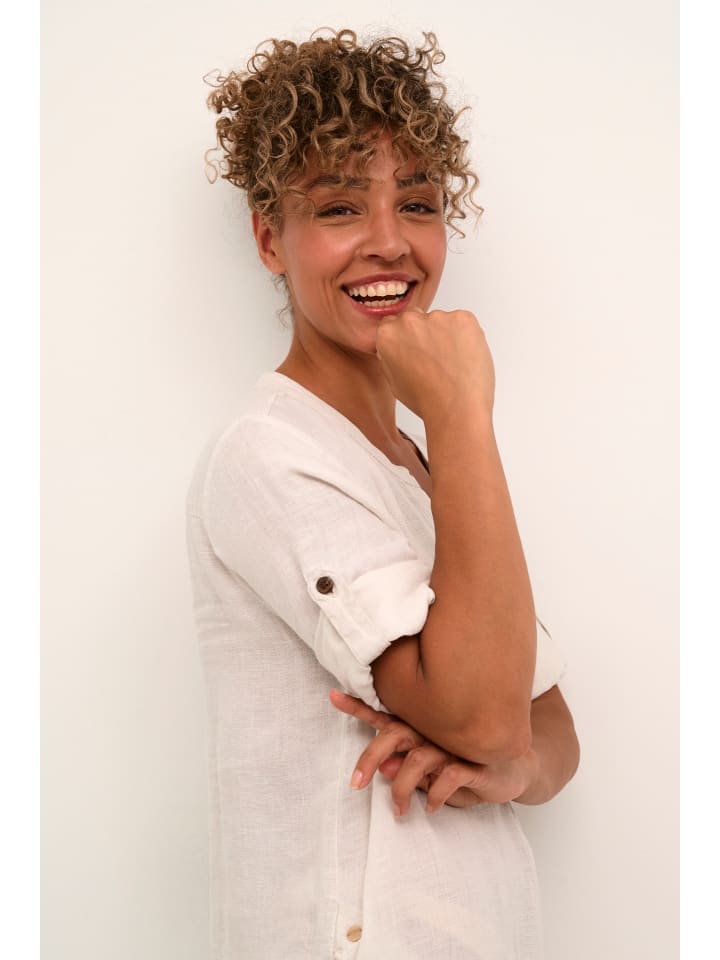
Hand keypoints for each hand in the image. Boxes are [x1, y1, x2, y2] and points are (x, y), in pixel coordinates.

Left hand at [329, 690, 534, 815]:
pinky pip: (449, 777)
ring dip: (402, 788)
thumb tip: (384, 769)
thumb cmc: (466, 768)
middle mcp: (434, 731)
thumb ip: (406, 769)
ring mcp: (454, 745)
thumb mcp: (431, 773)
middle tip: (355, 784)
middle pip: (395, 734)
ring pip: (418, 759)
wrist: (514, 770)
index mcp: (421, 728)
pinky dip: (436, 794)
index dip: (358, 706)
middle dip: (370, 757)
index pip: (385, 716)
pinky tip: (431, 807)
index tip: (332, 696)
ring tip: (398, 812)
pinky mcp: (476, 763)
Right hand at [375, 307, 494, 421]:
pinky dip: (467, 337)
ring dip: (447, 336)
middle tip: (436, 360)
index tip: (415, 351)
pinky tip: (464, 359)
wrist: (456, 408)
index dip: (407, 340)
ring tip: (453, 365)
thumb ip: (393, 357)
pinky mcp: (463, 318)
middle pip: (418, 319)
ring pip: (443, 321)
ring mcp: (438, 317)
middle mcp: (409, 320)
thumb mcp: (395, 382)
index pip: (393, 325)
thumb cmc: (427, 401)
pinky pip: (464, 323)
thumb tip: (400, 349)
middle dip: (425, 335)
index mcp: (388, 334)